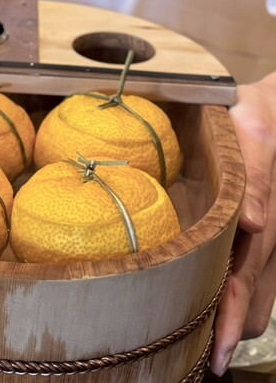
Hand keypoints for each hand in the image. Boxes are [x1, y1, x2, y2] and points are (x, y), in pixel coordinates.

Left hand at [210, 72, 275, 374]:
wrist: (270, 114)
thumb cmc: (251, 117)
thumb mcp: (250, 135)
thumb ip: (254, 177)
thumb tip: (253, 222)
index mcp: (260, 211)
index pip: (244, 276)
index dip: (229, 315)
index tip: (216, 350)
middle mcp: (268, 231)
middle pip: (254, 297)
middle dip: (230, 329)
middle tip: (203, 359)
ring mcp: (272, 234)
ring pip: (261, 294)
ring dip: (237, 319)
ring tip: (208, 343)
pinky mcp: (269, 231)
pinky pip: (263, 277)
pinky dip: (244, 300)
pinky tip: (223, 309)